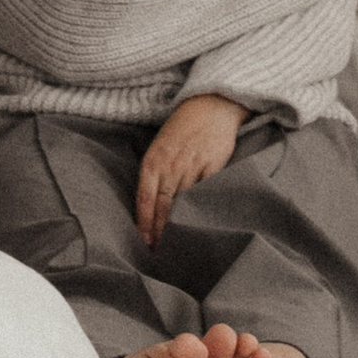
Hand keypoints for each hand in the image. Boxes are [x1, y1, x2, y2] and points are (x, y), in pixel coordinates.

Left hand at [135, 93, 243, 246]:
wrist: (211, 105)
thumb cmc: (183, 128)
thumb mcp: (161, 146)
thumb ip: (155, 173)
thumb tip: (149, 206)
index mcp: (154, 159)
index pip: (145, 199)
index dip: (144, 224)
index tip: (144, 243)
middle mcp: (171, 164)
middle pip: (162, 206)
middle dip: (159, 232)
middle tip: (158, 253)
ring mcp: (192, 165)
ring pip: (182, 204)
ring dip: (178, 226)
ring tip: (176, 245)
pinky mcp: (213, 166)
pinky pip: (204, 193)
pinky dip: (200, 211)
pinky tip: (199, 225)